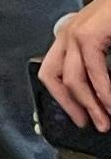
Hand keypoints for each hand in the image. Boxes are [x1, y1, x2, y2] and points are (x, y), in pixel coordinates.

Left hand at [49, 0, 110, 133]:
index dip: (62, 99)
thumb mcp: (108, 43)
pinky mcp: (89, 34)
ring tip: (105, 122)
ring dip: (92, 106)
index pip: (52, 73)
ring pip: (74, 80)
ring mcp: (76, 33)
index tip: (78, 117)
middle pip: (55, 79)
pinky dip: (104, 92)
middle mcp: (67, 34)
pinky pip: (93, 72)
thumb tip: (102, 95)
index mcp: (70, 37)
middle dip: (72, 107)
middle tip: (90, 125)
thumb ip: (100, 64)